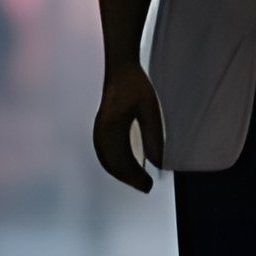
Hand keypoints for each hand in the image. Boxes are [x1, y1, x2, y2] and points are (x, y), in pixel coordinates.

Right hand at [93, 61, 164, 191]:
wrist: (120, 68)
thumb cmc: (135, 85)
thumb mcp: (149, 109)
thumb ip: (153, 136)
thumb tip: (157, 162)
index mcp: (113, 127)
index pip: (124, 160)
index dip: (136, 176)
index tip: (149, 185)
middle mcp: (102, 131)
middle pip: (113, 164)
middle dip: (129, 178)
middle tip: (146, 187)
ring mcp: (99, 129)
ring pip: (107, 160)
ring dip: (121, 173)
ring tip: (137, 181)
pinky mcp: (100, 127)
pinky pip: (104, 153)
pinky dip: (113, 165)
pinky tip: (124, 168)